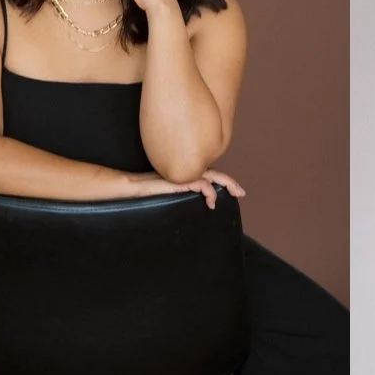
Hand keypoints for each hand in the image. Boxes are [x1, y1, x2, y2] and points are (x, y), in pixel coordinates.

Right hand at [126, 167, 245, 208]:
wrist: (132, 186)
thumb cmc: (148, 192)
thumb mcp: (170, 193)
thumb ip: (182, 192)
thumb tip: (191, 203)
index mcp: (186, 173)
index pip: (209, 173)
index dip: (222, 180)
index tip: (232, 191)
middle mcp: (187, 170)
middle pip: (214, 173)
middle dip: (230, 182)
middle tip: (241, 193)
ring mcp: (184, 174)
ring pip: (212, 175)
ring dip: (226, 184)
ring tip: (235, 194)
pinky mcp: (179, 180)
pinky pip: (200, 183)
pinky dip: (209, 191)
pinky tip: (211, 202)